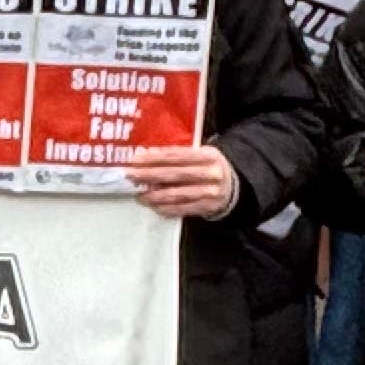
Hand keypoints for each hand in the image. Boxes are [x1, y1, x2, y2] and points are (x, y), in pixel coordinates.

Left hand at [125, 144, 239, 217]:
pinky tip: (153, 206)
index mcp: (208, 155)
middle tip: (131, 175)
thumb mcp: (200, 155)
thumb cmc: (208, 167)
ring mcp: (210, 192)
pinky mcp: (208, 207)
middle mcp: (211, 173)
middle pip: (175, 174)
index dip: (156, 157)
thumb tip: (148, 155)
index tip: (137, 159)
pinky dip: (166, 208)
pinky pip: (183, 209)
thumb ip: (179, 155)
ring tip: (139, 194)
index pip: (178, 155)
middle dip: (150, 175)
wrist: (234, 187)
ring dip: (155, 195)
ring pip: (177, 194)